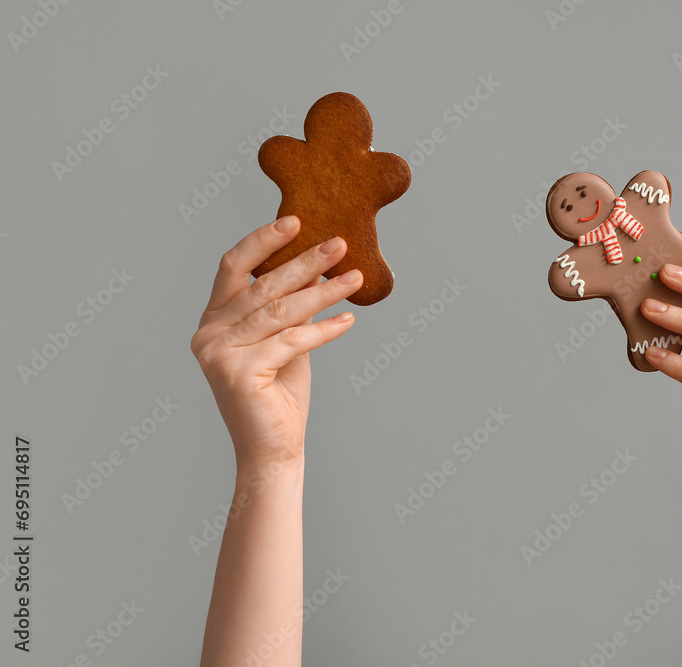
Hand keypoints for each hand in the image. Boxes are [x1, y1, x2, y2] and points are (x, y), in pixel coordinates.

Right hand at [190, 216, 361, 469]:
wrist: (273, 448)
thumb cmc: (279, 394)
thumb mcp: (284, 340)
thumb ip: (288, 307)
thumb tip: (317, 264)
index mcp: (213, 320)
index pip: (233, 267)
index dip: (263, 241)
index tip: (296, 221)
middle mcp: (208, 333)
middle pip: (263, 286)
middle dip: (306, 262)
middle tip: (340, 244)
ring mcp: (218, 353)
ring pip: (281, 312)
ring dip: (324, 292)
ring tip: (354, 278)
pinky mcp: (238, 373)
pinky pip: (291, 341)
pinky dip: (324, 330)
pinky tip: (349, 320)